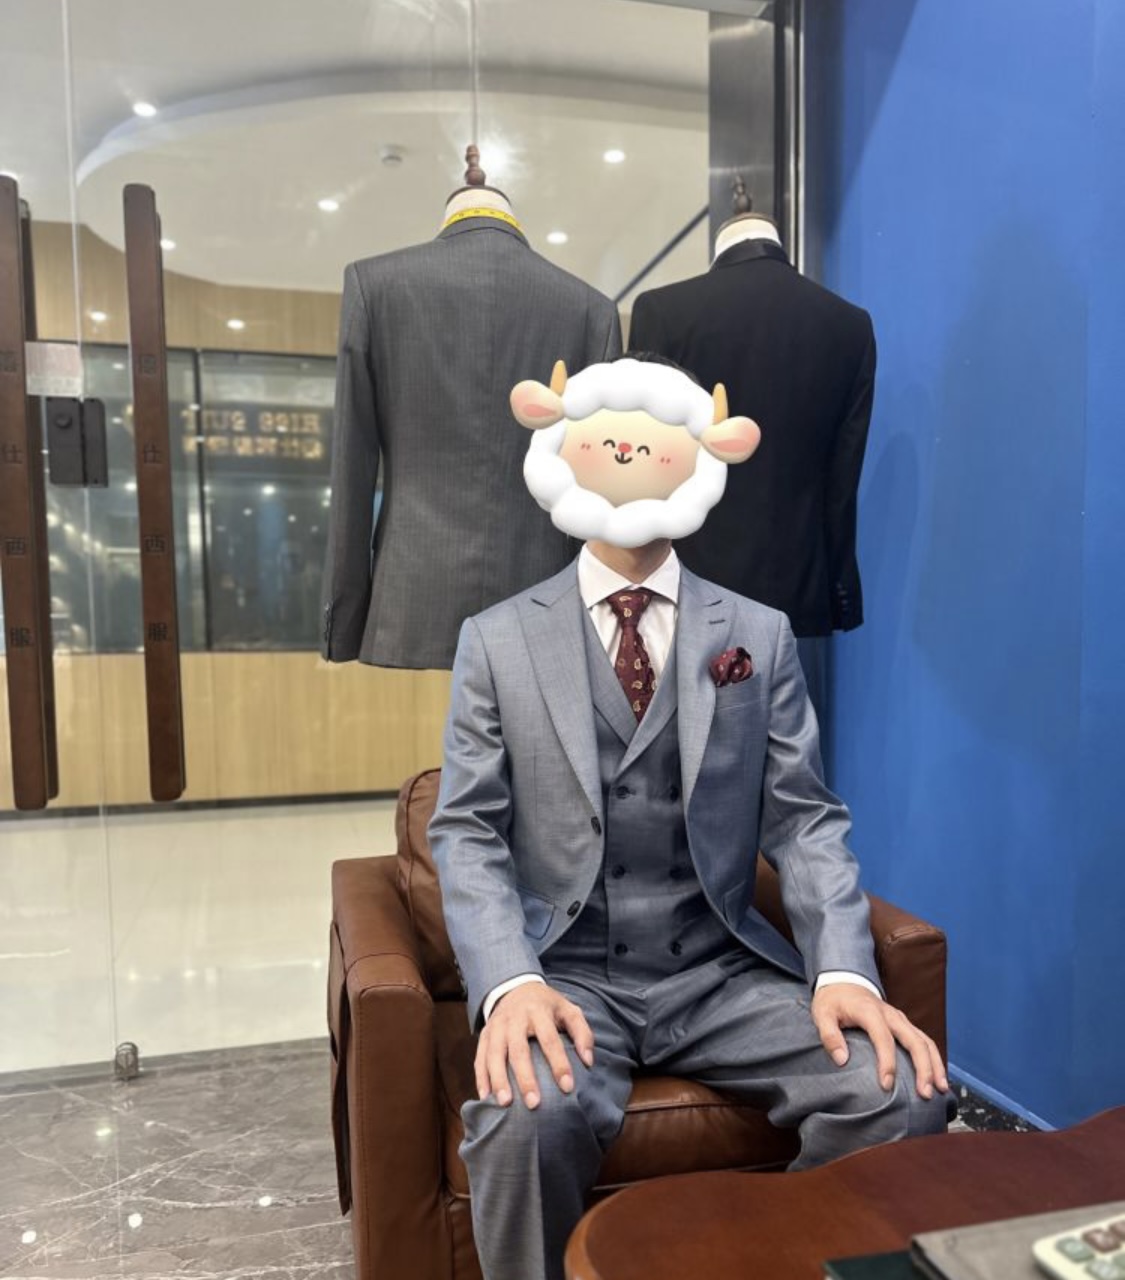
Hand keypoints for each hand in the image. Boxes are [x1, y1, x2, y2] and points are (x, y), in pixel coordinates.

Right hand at [476, 982, 594, 1109]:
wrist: (516, 987)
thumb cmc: (547, 1006)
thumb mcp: (568, 1010)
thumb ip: (582, 1033)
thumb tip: (588, 1061)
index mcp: (538, 1011)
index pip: (549, 1039)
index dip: (559, 1063)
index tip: (567, 1087)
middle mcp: (514, 1019)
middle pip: (519, 1050)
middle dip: (525, 1078)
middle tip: (534, 1104)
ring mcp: (496, 1027)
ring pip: (494, 1054)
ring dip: (499, 1080)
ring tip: (505, 1104)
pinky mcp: (484, 1035)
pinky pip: (479, 1058)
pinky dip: (481, 1078)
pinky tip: (485, 1098)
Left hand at [811, 984, 948, 1099]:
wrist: (844, 982)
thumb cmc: (833, 1001)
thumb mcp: (822, 1014)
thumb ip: (829, 1036)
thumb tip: (842, 1060)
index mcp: (870, 1012)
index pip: (884, 1038)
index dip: (887, 1063)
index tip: (886, 1085)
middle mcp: (890, 1015)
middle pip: (914, 1040)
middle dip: (924, 1068)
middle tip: (925, 1093)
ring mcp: (900, 1019)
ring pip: (925, 1041)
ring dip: (935, 1065)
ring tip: (941, 1089)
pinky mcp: (904, 1024)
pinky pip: (924, 1041)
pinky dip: (934, 1059)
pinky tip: (938, 1077)